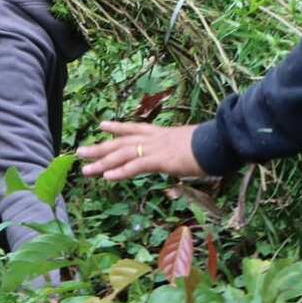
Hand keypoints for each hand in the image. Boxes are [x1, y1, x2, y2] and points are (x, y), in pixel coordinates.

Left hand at [77, 121, 205, 180]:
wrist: (221, 142)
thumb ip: (180, 151)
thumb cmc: (212, 146)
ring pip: (123, 154)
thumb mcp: (191, 146)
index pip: (134, 129)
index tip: (102, 126)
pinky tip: (107, 176)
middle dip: (100, 148)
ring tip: (85, 169)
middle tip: (79, 152)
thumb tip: (180, 157)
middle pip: (121, 142)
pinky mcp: (161, 160)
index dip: (117, 128)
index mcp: (161, 133)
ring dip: (102, 162)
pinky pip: (136, 166)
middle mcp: (154, 138)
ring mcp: (156, 148)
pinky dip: (120, 171)